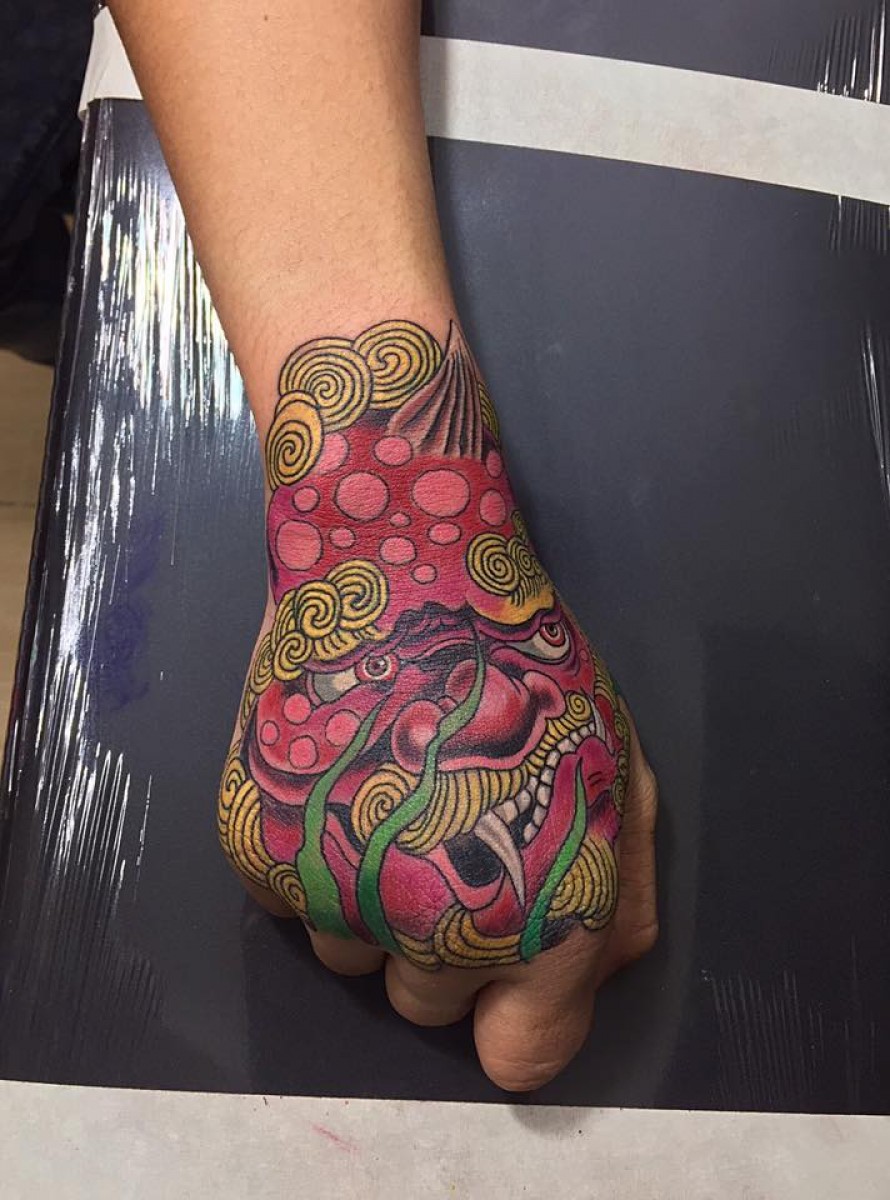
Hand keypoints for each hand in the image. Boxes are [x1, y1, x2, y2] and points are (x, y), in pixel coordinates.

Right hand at [218, 318, 657, 1089]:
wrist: (396, 561)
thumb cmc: (521, 660)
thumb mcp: (617, 772)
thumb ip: (619, 902)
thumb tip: (566, 998)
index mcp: (543, 914)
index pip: (522, 1054)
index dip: (517, 1019)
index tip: (506, 979)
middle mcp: (434, 925)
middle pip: (426, 1012)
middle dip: (442, 950)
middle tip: (445, 844)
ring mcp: (334, 889)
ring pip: (349, 961)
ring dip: (367, 907)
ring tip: (385, 801)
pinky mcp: (256, 847)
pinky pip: (288, 907)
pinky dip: (308, 863)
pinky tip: (338, 780)